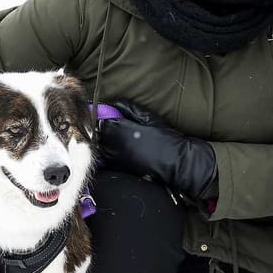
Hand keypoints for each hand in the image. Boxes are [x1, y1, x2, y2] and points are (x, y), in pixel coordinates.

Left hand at [97, 101, 217, 198]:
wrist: (175, 163)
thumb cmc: (166, 138)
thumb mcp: (151, 118)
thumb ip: (131, 109)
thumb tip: (117, 103)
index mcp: (119, 130)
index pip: (100, 120)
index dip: (101, 116)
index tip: (104, 113)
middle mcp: (113, 145)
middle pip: (97, 134)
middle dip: (100, 129)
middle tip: (106, 124)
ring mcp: (114, 159)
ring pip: (99, 147)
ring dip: (102, 142)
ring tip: (112, 138)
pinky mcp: (119, 169)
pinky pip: (105, 160)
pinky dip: (106, 154)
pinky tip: (115, 151)